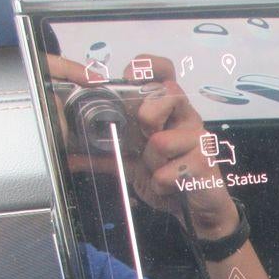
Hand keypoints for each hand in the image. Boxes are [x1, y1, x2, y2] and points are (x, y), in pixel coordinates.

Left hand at [123, 56, 239, 239]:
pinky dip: (159, 184)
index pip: (164, 71)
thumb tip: (74, 155)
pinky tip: (169, 186)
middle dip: (148, 118)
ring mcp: (199, 139)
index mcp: (172, 111)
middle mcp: (188, 119)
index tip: (130, 79)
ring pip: (160, 141)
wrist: (200, 210)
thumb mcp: (136, 164)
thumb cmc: (172, 180)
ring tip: (160, 170)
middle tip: (147, 139)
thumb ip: (109, 155)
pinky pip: (165, 172)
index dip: (146, 68)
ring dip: (151, 164)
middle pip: (166, 94)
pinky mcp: (204, 162)